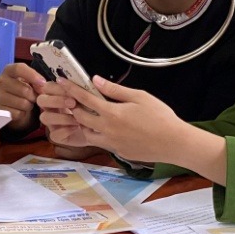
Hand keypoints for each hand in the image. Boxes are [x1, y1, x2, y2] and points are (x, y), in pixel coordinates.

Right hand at [0, 62, 46, 130]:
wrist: (9, 104)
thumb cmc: (21, 89)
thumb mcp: (29, 81)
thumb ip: (37, 81)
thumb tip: (42, 86)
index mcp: (8, 70)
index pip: (19, 69)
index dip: (32, 75)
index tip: (42, 83)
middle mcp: (0, 81)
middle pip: (24, 89)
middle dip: (34, 96)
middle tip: (33, 97)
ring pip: (23, 103)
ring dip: (29, 105)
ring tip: (26, 103)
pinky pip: (18, 114)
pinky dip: (22, 114)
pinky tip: (19, 110)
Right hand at [36, 79, 95, 148]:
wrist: (98, 130)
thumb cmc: (92, 111)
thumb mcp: (89, 99)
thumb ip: (85, 91)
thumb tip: (92, 80)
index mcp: (56, 95)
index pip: (47, 87)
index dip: (55, 87)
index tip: (70, 89)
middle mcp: (51, 108)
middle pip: (41, 100)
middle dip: (55, 100)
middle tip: (73, 103)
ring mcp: (52, 123)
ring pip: (45, 117)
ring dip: (61, 116)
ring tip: (77, 118)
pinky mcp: (56, 136)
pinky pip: (54, 134)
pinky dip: (65, 130)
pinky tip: (76, 127)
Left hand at [43, 77, 182, 163]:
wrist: (173, 143)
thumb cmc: (160, 116)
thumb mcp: (139, 97)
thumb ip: (115, 90)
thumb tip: (96, 80)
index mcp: (111, 114)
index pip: (84, 99)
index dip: (71, 89)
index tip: (60, 82)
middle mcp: (107, 130)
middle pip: (80, 118)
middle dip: (71, 108)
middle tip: (67, 99)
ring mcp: (111, 144)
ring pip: (87, 134)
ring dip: (82, 124)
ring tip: (81, 115)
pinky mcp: (117, 152)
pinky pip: (101, 143)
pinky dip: (96, 135)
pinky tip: (101, 129)